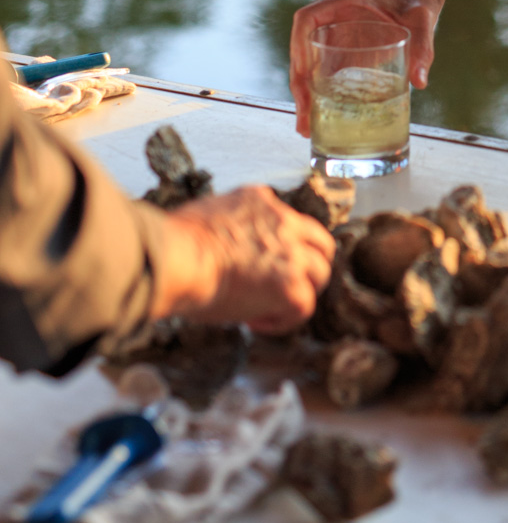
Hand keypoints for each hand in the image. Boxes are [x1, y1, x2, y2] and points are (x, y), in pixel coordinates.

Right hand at [154, 188, 335, 333]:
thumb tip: (221, 248)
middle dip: (306, 266)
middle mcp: (283, 221)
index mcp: (261, 200)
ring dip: (298, 292)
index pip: (289, 222)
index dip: (280, 247)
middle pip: (319, 243)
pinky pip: (304, 307)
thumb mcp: (206, 216)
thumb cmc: (174, 245)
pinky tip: (254, 322)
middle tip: (280, 287)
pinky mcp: (290, 285)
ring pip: (319, 273)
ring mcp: (291, 253)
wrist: (177, 259)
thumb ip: (227, 226)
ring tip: (269, 308)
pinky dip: (283, 320)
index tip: (258, 266)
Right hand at [289, 0, 438, 135]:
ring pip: (306, 62)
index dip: (300, 45)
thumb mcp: (423, 21)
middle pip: (301, 46)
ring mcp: (332, 32)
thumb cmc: (416, 6)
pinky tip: (318, 117)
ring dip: (303, 93)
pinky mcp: (338, 49)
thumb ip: (423, 47)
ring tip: (306, 127)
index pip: (307, 17)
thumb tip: (419, 82)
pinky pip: (320, 70)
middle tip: (305, 116)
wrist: (415, 1)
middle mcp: (332, 14)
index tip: (305, 75)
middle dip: (299, 82)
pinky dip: (316, 93)